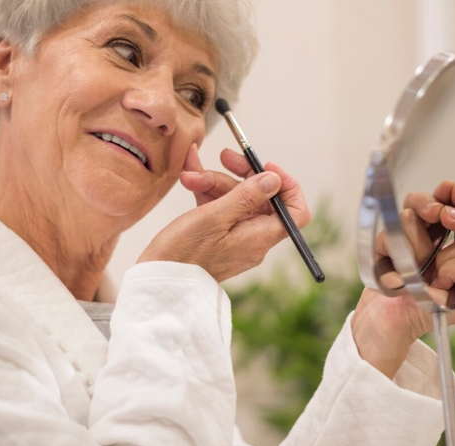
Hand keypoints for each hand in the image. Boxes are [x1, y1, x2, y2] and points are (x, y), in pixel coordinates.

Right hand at [137, 145, 310, 281]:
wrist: (159, 280)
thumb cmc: (184, 252)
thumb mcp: (215, 216)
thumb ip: (247, 196)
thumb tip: (275, 180)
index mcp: (260, 237)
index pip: (295, 212)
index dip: (287, 186)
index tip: (267, 167)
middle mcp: (253, 239)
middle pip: (260, 198)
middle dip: (240, 174)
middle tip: (224, 156)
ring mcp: (236, 238)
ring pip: (236, 200)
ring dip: (214, 182)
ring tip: (189, 176)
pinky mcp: (218, 238)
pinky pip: (221, 208)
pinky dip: (207, 192)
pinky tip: (190, 176)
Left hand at [351, 181, 454, 377]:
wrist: (381, 312)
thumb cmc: (391, 274)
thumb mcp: (402, 234)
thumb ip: (420, 214)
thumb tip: (437, 204)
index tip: (447, 189)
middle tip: (442, 215)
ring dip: (442, 250)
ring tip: (427, 271)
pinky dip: (448, 268)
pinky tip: (435, 284)